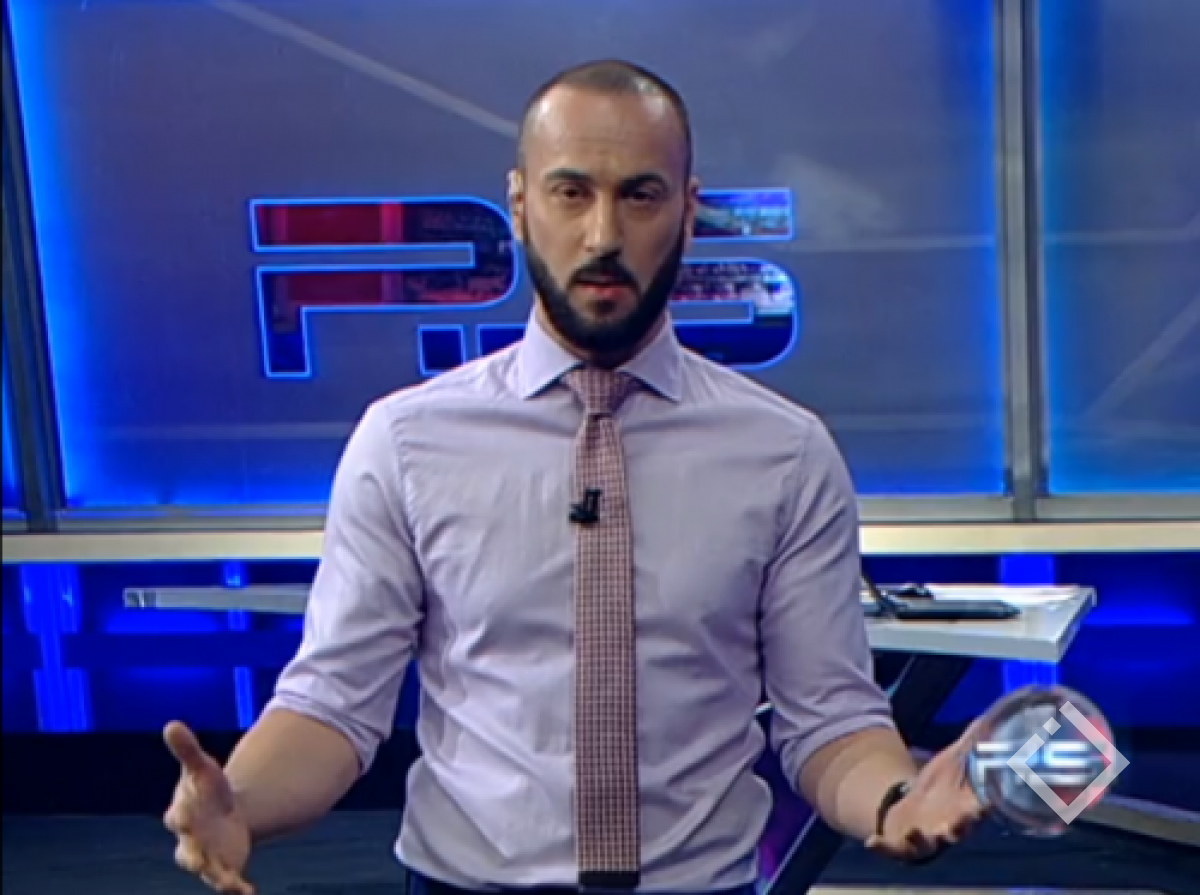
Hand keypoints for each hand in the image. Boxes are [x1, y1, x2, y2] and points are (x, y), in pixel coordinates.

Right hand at [163, 721, 254, 894]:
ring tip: (230, 883)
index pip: (177, 816)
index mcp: (182, 814)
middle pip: (187, 852)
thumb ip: (187, 750)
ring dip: (217, 877)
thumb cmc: (206, 789)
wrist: (222, 811)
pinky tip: (248, 892)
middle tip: (198, 862)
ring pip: (207, 871)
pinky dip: (237, 888)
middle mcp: (190, 842)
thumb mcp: (201, 767)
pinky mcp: (225, 868)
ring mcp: (207, 858)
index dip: (181, 814)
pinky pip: (228, 882)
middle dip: (193, 856)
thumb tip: (172, 724)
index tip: (186, 813)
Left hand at [865, 720, 987, 862]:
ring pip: (928, 844)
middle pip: (959, 830)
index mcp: (969, 808)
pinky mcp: (903, 846)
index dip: (985, 805)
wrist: (914, 813)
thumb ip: (972, 743)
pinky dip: (883, 848)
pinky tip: (871, 842)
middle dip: (959, 827)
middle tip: (958, 822)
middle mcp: (951, 827)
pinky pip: (892, 849)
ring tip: (914, 831)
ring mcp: (926, 839)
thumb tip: (990, 716)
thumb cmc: (944, 789)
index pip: (982, 807)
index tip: (986, 801)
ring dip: (921, 839)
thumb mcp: (956, 762)